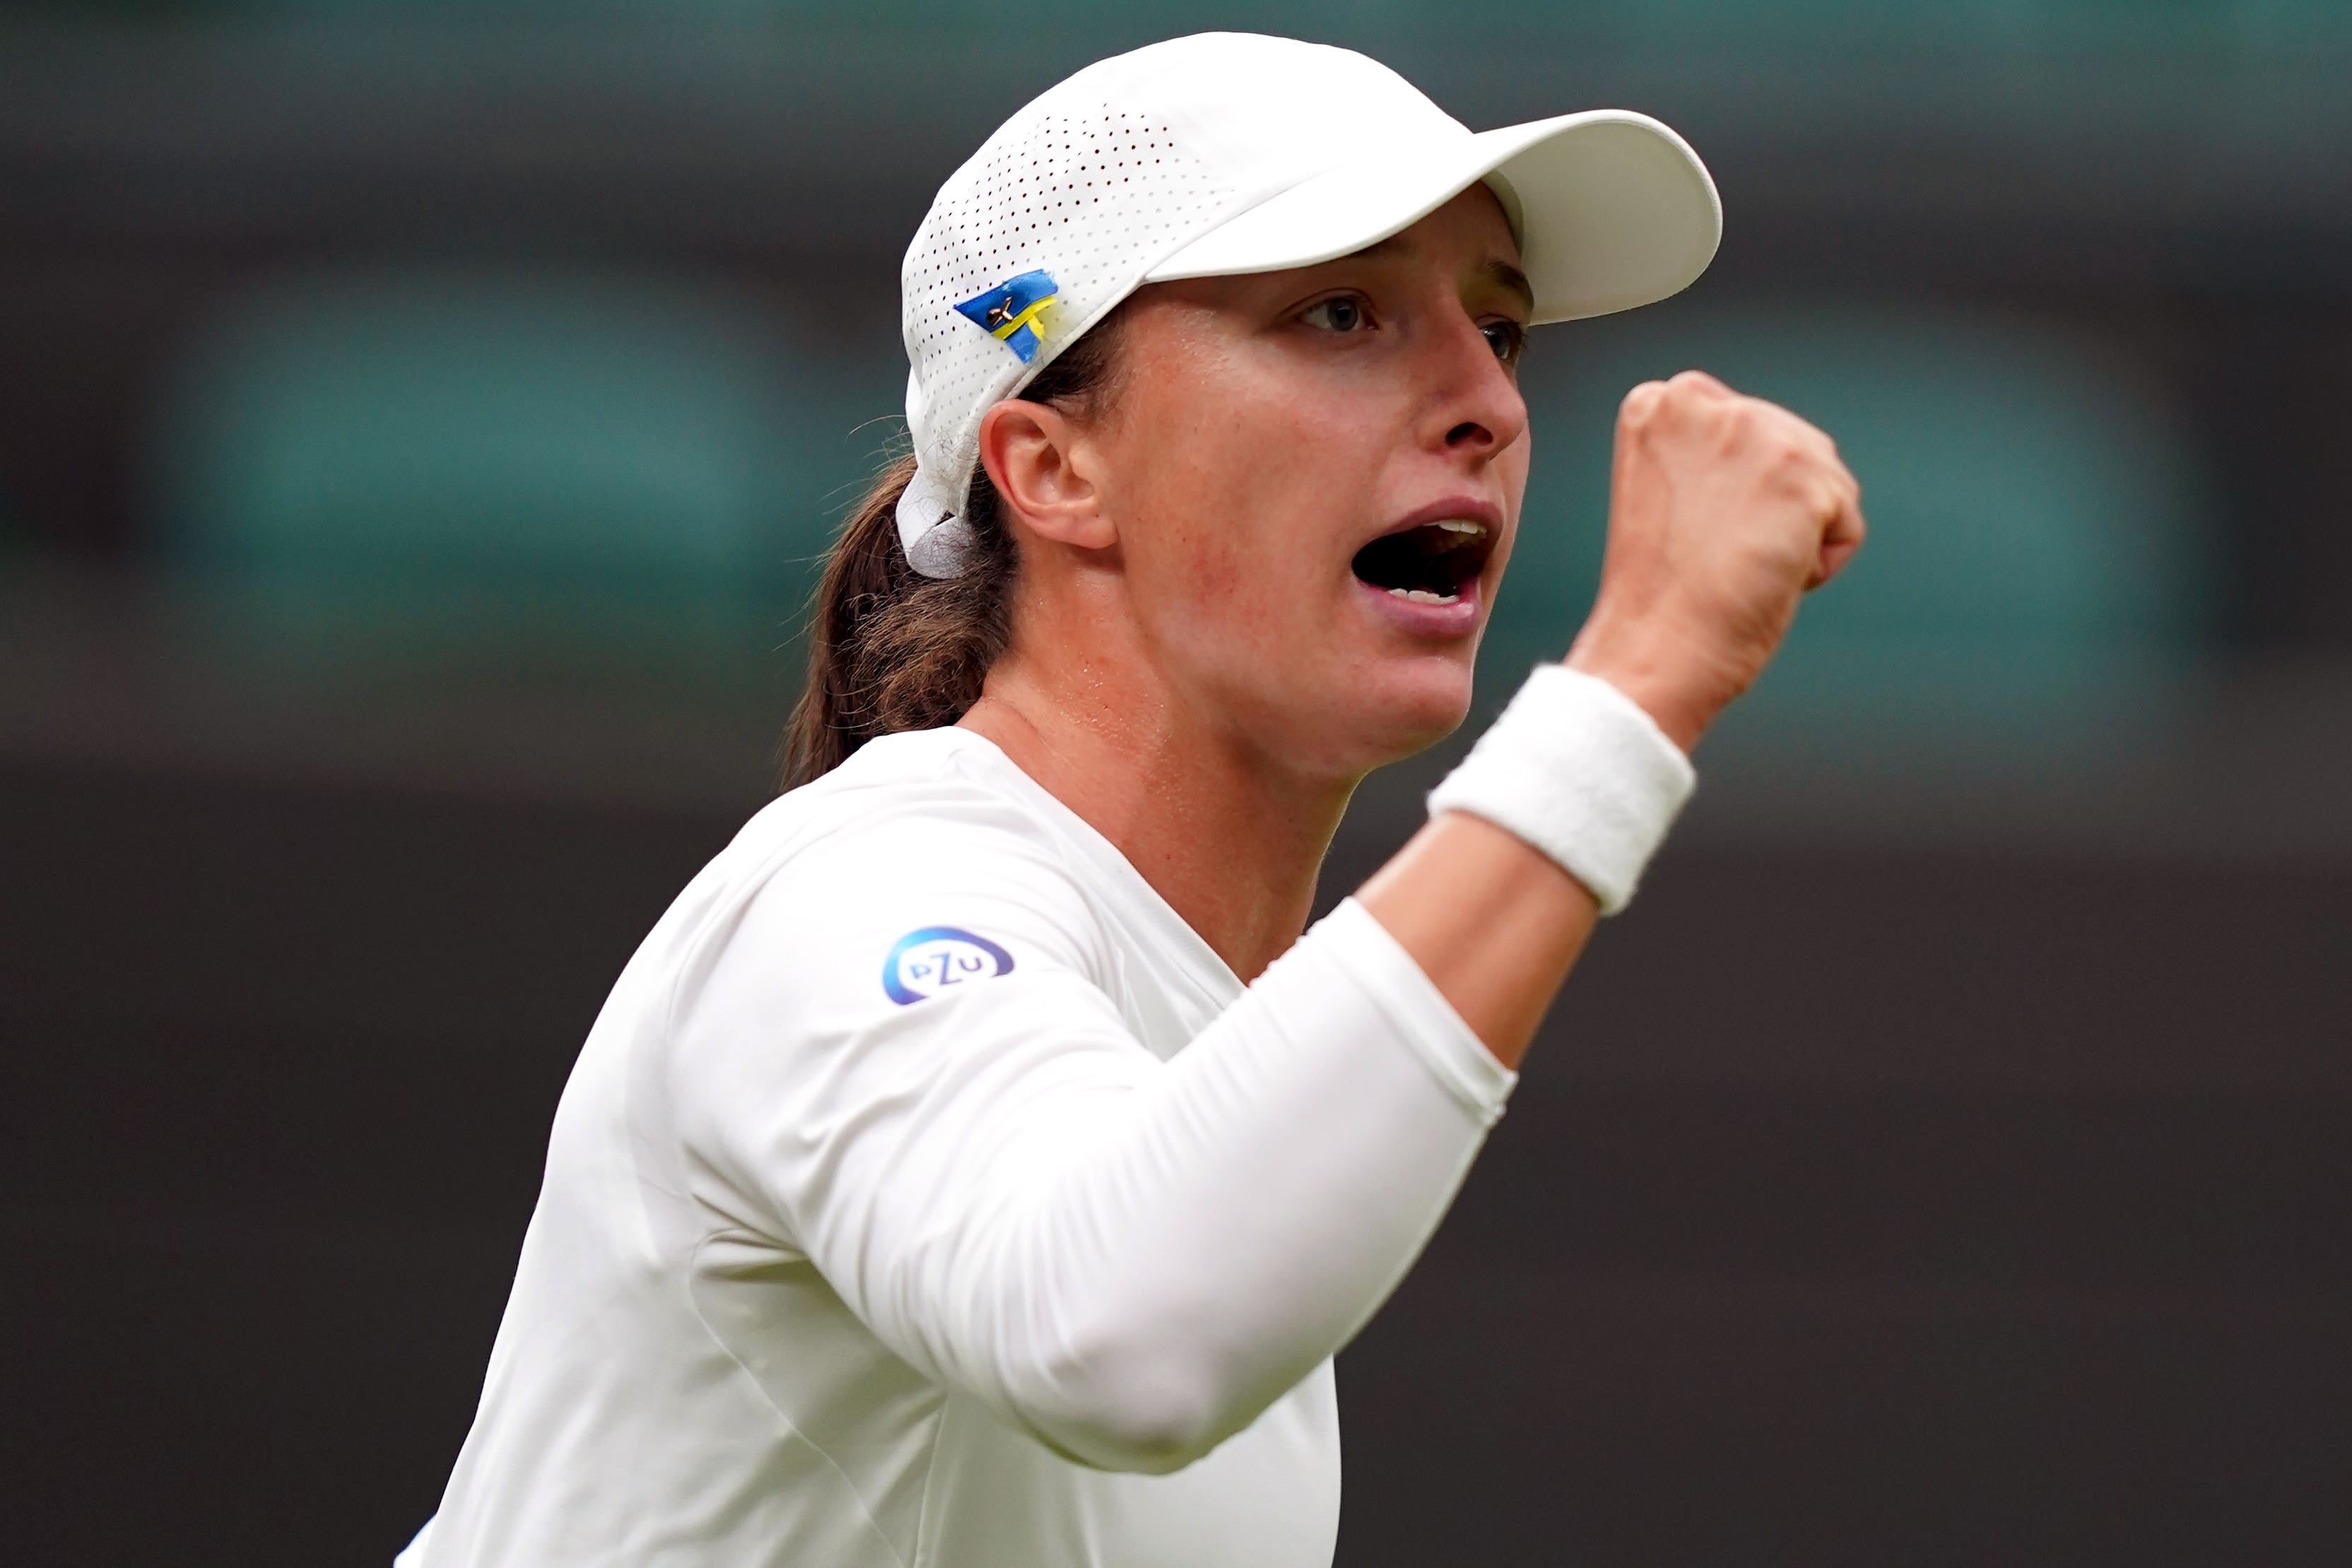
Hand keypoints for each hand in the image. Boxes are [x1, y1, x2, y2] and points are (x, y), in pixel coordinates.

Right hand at [1565, 369, 1863, 750]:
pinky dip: (1819, 566)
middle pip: (1794, 446)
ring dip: (1798, 534)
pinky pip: (1846, 525)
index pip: (1741, 423)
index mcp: (1659, 403)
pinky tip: (1768, 578)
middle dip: (1772, 508)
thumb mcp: (1671, 493)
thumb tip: (1778, 458)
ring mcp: (1756, 435)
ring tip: (1739, 565)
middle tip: (1716, 554)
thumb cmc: (1659, 594)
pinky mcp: (1804, 478)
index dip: (1734, 488)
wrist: (1655, 650)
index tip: (1693, 529)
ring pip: (1826, 481)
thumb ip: (1713, 454)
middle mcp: (1704, 403)